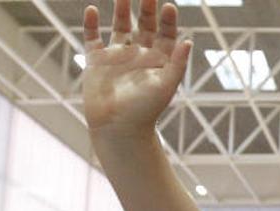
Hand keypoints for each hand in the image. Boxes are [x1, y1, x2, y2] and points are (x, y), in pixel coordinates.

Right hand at [82, 0, 191, 134]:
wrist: (119, 129)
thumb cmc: (145, 111)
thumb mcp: (166, 86)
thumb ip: (177, 64)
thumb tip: (188, 41)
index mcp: (158, 61)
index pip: (166, 34)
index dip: (168, 20)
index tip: (168, 6)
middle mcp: (139, 55)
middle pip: (144, 24)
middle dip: (146, 7)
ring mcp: (117, 56)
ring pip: (120, 26)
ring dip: (121, 10)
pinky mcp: (97, 62)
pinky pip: (93, 38)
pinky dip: (91, 24)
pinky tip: (92, 10)